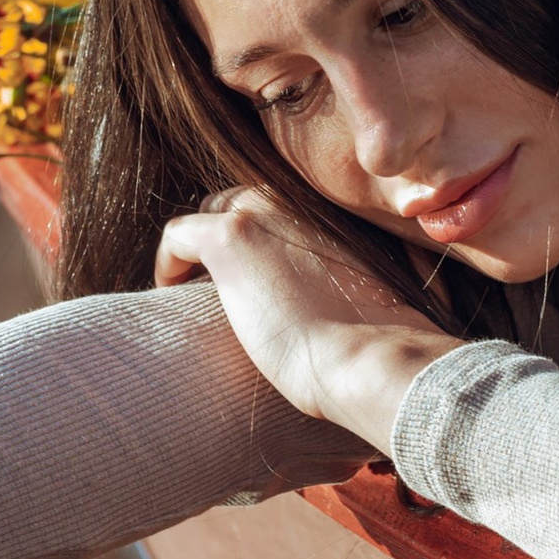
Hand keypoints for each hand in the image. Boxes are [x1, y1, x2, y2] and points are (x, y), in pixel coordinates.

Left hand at [154, 189, 458, 446]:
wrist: (372, 359)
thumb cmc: (386, 343)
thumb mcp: (389, 288)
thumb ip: (370, 274)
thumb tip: (378, 291)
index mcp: (334, 210)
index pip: (282, 207)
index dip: (265, 237)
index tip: (262, 274)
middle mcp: (297, 199)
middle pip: (243, 202)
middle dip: (232, 236)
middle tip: (224, 281)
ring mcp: (261, 212)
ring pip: (211, 213)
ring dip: (203, 248)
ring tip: (196, 290)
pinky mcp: (228, 238)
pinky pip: (179, 236)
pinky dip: (170, 262)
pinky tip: (170, 291)